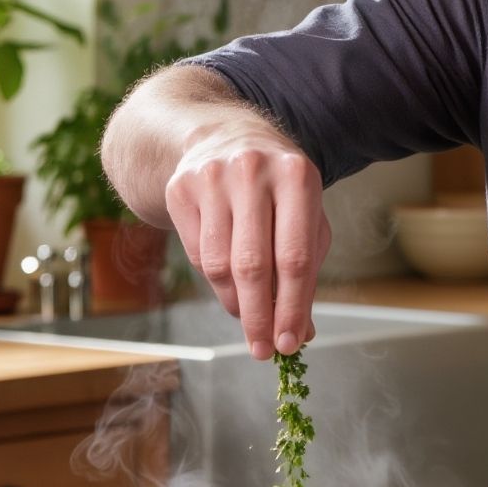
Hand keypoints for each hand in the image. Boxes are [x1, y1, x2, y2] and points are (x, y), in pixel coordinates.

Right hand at [164, 128, 329, 360]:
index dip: (292, 306)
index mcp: (297, 176)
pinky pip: (197, 255)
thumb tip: (302, 332)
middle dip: (259, 317)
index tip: (291, 343)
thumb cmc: (277, 187)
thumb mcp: (304, 214)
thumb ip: (307, 270)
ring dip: (236, 303)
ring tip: (249, 316)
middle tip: (263, 350)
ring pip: (218, 265)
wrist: (222, 136)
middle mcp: (253, 172)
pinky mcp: (180, 188)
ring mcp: (212, 177)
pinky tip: (228, 281)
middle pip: (252, 265)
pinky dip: (214, 281)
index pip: (295, 256)